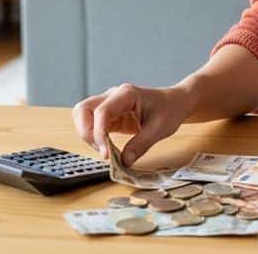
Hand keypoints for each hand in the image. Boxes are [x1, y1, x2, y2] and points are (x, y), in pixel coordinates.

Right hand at [71, 83, 194, 165]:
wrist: (175, 102)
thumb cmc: (169, 110)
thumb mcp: (159, 129)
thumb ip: (140, 145)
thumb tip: (123, 162)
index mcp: (127, 94)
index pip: (102, 111)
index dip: (99, 133)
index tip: (106, 154)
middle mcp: (113, 96)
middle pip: (83, 109)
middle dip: (86, 132)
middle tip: (102, 151)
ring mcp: (108, 104)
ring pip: (83, 116)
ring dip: (88, 136)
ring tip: (106, 151)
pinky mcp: (108, 114)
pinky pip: (92, 124)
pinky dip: (94, 138)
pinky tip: (108, 148)